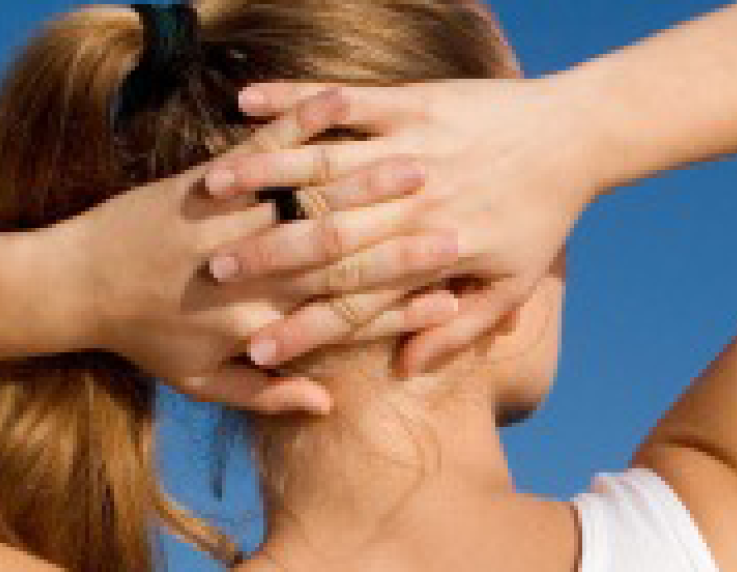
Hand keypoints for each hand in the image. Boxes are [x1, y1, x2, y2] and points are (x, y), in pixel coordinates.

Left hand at [64, 103, 450, 412]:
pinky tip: (341, 104)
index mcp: (262, 322)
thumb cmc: (145, 338)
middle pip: (345, 256)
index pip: (348, 316)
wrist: (79, 282)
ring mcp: (236, 219)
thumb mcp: (202, 381)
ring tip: (421, 166)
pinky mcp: (213, 181)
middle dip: (404, 242)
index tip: (448, 297)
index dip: (403, 309)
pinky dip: (303, 122)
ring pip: (313, 200)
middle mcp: (258, 271)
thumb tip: (326, 403)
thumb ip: (266, 395)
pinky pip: (267, 146)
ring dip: (370, 181)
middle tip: (456, 229)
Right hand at [206, 75, 607, 373]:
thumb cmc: (543, 216)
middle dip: (265, 258)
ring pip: (322, 165)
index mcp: (433, 252)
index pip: (356, 301)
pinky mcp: (409, 100)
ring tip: (211, 193)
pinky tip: (249, 102)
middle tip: (210, 278)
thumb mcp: (512, 284)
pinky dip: (294, 102)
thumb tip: (407, 368)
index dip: (306, 330)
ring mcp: (408, 146)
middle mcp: (412, 202)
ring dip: (263, 177)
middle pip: (325, 236)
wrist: (575, 136)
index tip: (258, 352)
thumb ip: (458, 330)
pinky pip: (342, 102)